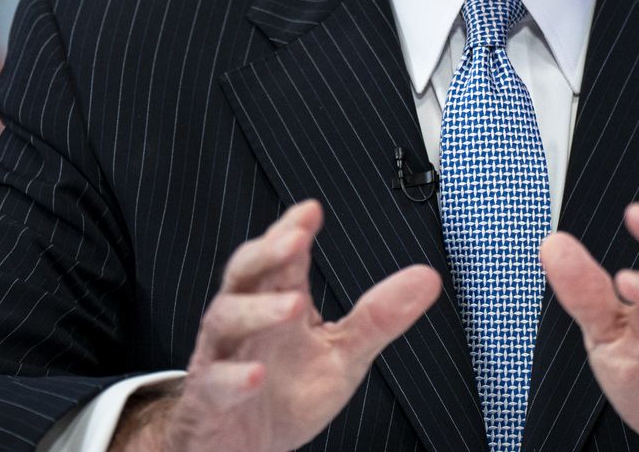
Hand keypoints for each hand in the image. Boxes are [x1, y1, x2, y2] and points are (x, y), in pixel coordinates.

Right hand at [119, 200, 441, 451]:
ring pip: (226, 319)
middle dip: (268, 252)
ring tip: (293, 304)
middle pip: (246, 273)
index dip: (292, 231)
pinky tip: (257, 376)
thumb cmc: (288, 393)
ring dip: (257, 310)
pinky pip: (216, 381)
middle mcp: (247, 322)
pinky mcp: (211, 398)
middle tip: (295, 238)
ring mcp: (224, 356)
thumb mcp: (344, 354)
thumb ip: (379, 317)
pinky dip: (235, 378)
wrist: (246, 447)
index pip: (281, 257)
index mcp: (279, 303)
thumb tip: (428, 278)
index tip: (312, 210)